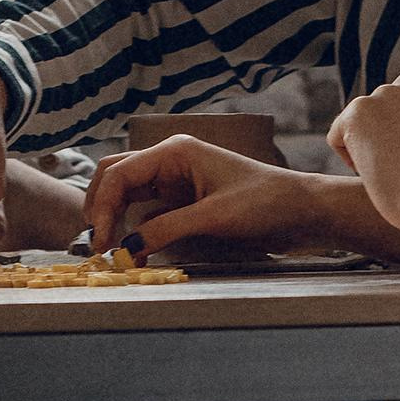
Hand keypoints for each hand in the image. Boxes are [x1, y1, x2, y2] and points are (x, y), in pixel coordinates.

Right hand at [84, 138, 332, 256]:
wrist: (303, 211)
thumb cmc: (265, 203)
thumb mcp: (214, 217)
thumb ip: (167, 229)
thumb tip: (127, 246)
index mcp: (175, 152)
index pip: (119, 174)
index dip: (103, 207)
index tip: (101, 242)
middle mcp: (171, 161)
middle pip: (116, 178)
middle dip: (100, 208)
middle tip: (96, 245)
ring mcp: (177, 181)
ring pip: (128, 194)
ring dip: (114, 217)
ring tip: (109, 249)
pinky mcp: (185, 201)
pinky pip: (148, 211)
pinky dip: (135, 228)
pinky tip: (133, 248)